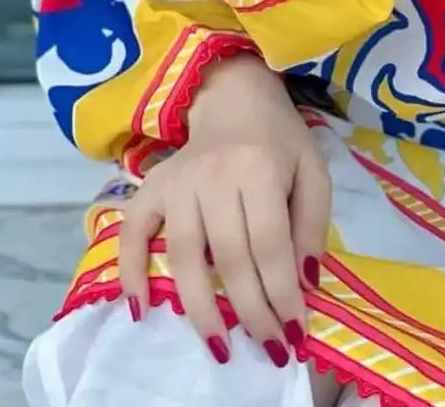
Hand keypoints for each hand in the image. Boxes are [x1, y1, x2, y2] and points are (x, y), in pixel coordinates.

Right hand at [117, 54, 330, 365]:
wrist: (232, 95)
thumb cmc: (279, 139)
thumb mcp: (313, 171)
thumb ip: (312, 225)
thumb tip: (304, 283)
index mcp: (259, 167)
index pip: (269, 245)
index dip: (281, 294)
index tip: (293, 332)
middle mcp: (214, 175)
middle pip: (229, 257)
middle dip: (250, 311)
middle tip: (266, 348)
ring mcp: (177, 181)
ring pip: (184, 255)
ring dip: (201, 309)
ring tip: (220, 346)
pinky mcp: (151, 187)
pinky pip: (132, 232)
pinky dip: (131, 271)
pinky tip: (140, 307)